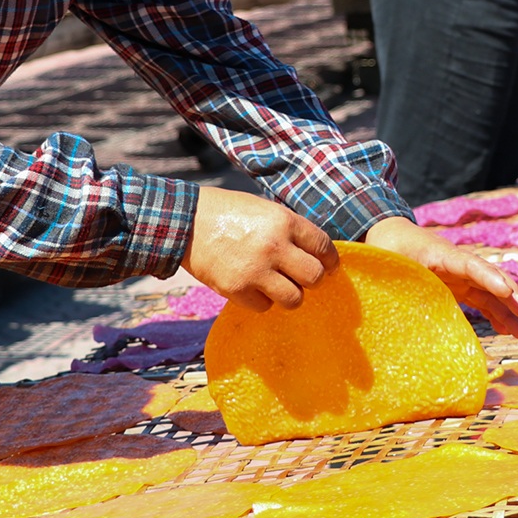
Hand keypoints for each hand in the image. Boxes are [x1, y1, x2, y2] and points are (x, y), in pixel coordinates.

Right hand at [180, 186, 338, 313]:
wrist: (187, 222)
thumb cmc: (230, 212)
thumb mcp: (266, 210)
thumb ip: (291, 230)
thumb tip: (317, 254)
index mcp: (284, 222)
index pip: (323, 247)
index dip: (331, 260)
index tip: (330, 266)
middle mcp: (274, 246)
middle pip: (315, 276)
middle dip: (313, 279)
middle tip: (303, 277)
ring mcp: (255, 270)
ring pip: (294, 298)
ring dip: (290, 294)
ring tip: (279, 285)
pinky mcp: (236, 289)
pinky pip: (265, 307)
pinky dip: (262, 300)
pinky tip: (253, 287)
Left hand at [366, 216, 517, 338]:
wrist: (392, 235)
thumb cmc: (388, 251)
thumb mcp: (389, 264)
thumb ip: (396, 281)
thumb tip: (394, 308)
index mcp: (440, 254)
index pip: (470, 265)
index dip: (489, 277)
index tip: (507, 291)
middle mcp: (458, 263)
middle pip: (490, 277)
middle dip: (511, 296)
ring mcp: (461, 275)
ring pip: (491, 292)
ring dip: (509, 311)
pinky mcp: (460, 285)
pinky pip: (483, 299)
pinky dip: (496, 313)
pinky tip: (508, 329)